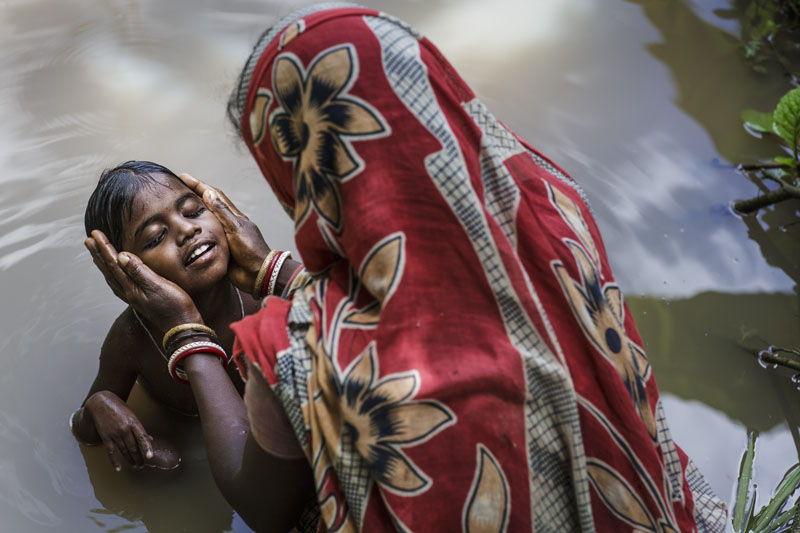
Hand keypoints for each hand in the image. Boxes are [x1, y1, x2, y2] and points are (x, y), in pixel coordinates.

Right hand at [83, 391, 153, 470]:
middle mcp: (124, 428)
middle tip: (142, 465)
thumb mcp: (132, 415)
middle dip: (139, 457)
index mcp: (133, 421)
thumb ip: (139, 428)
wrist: (100, 402)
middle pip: (133, 447)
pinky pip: (111, 452)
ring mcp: (114, 433)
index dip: (147, 447)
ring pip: (124, 450)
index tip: (150, 456)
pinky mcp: (105, 436)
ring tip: (135, 466)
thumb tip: (150, 439)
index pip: (142, 436)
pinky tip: (118, 468)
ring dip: (130, 460)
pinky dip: (114, 461)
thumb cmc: (119, 408)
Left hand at [84, 230, 201, 328]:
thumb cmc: (175, 307)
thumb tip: (121, 256)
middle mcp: (129, 293)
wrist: (183, 327)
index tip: (95, 235)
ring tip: (97, 254)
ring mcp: (135, 298)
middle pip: (109, 270)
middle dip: (99, 254)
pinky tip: (116, 274)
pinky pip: (120, 284)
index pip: (114, 264)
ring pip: (113, 277)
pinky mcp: (142, 300)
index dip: (104, 248)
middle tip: (89, 240)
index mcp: (132, 288)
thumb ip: (139, 271)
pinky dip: (114, 275)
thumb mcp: (159, 285)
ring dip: (104, 264)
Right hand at [178, 173, 269, 293]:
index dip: (199, 185)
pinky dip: (195, 231)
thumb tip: (209, 193)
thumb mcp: (235, 228)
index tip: (183, 177)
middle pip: (208, 205)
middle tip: (177, 187)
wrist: (258, 274)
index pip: (214, 195)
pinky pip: (204, 237)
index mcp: (233, 216)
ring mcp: (223, 236)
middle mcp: (227, 224)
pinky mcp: (219, 249)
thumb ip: (222, 212)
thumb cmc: (251, 250)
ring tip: (176, 206)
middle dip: (193, 195)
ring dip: (192, 212)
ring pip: (205, 220)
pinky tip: (185, 231)